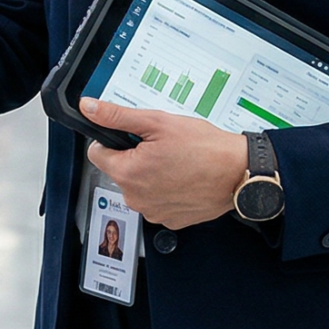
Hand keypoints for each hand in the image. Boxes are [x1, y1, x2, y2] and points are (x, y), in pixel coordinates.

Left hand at [80, 99, 249, 229]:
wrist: (239, 173)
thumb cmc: (204, 147)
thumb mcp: (157, 122)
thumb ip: (118, 116)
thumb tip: (89, 108)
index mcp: (128, 173)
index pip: (97, 154)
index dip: (113, 141)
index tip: (133, 137)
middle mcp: (136, 198)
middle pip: (120, 171)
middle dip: (135, 157)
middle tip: (162, 147)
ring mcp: (154, 212)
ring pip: (139, 186)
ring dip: (151, 174)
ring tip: (177, 161)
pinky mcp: (170, 220)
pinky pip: (157, 201)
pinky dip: (166, 189)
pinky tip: (184, 177)